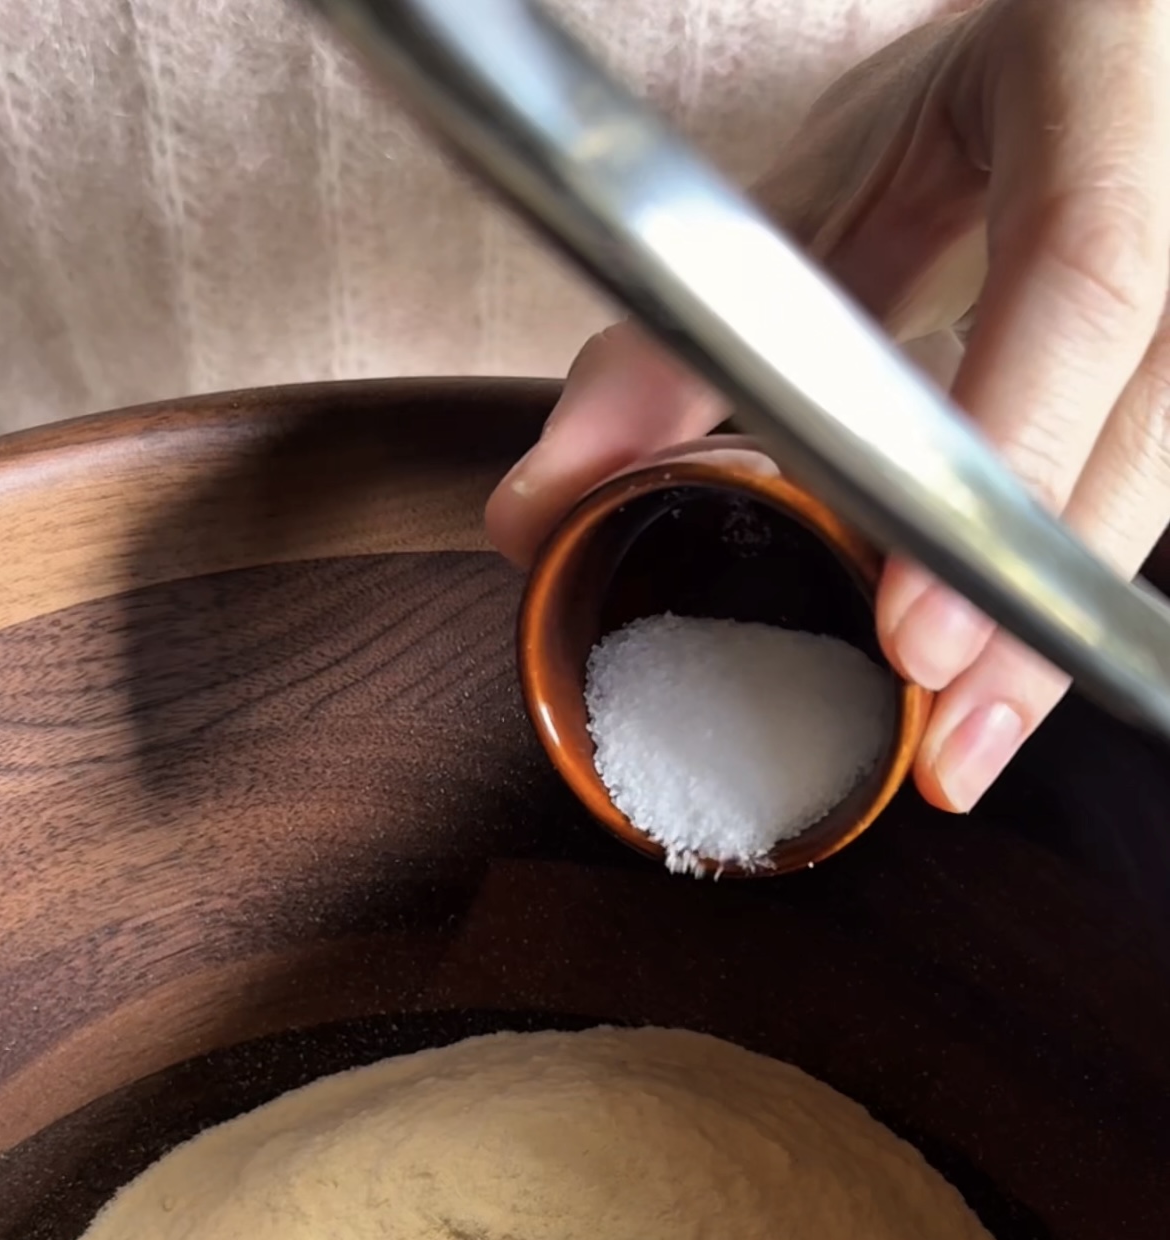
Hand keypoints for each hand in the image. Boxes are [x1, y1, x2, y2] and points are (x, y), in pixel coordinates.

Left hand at [487, 0, 1169, 812]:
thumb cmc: (983, 80)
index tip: (923, 631)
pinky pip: (1157, 474)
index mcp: (1108, 84)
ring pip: (1163, 476)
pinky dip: (1069, 573)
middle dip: (1034, 618)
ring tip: (971, 742)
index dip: (1009, 459)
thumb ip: (688, 326)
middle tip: (948, 755)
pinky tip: (1011, 661)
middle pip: (1146, 433)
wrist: (1122, 35)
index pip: (1085, 283)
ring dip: (1058, 624)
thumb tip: (544, 501)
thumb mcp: (826, 180)